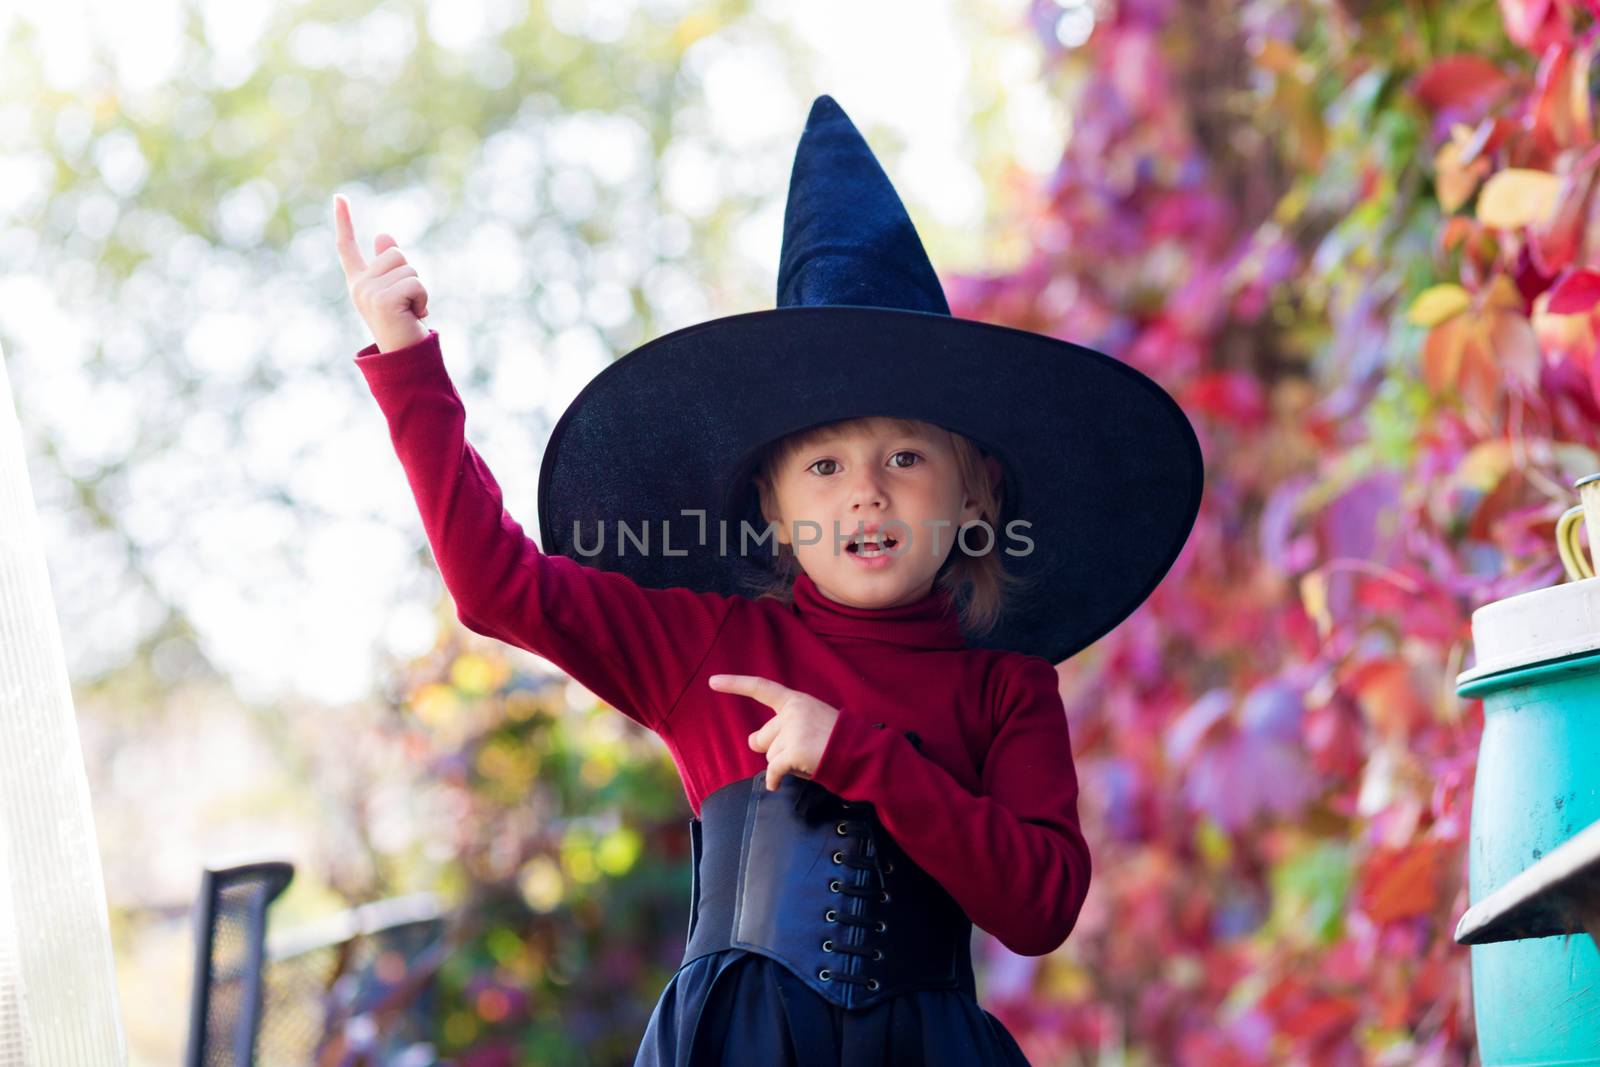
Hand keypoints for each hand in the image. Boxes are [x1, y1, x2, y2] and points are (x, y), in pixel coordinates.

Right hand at [333, 194, 429, 353]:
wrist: (405, 358)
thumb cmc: (403, 324)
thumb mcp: (395, 290)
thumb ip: (389, 265)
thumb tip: (384, 236)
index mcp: (359, 281)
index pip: (347, 247)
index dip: (344, 221)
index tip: (339, 197)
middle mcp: (359, 286)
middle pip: (395, 253)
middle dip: (411, 275)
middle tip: (408, 303)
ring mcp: (368, 293)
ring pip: (408, 268)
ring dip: (419, 289)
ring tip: (411, 311)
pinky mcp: (382, 301)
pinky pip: (416, 283)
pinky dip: (423, 299)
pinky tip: (415, 316)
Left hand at [709, 673, 841, 791]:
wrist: (861, 753)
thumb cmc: (836, 741)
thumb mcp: (810, 723)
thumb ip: (781, 728)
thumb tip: (751, 742)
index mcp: (797, 701)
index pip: (761, 688)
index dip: (736, 684)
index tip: (712, 681)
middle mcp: (793, 712)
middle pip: (762, 737)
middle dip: (773, 750)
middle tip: (800, 752)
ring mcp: (794, 731)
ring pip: (770, 757)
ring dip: (785, 764)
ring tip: (809, 760)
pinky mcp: (795, 751)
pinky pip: (773, 770)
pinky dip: (774, 780)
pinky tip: (777, 784)